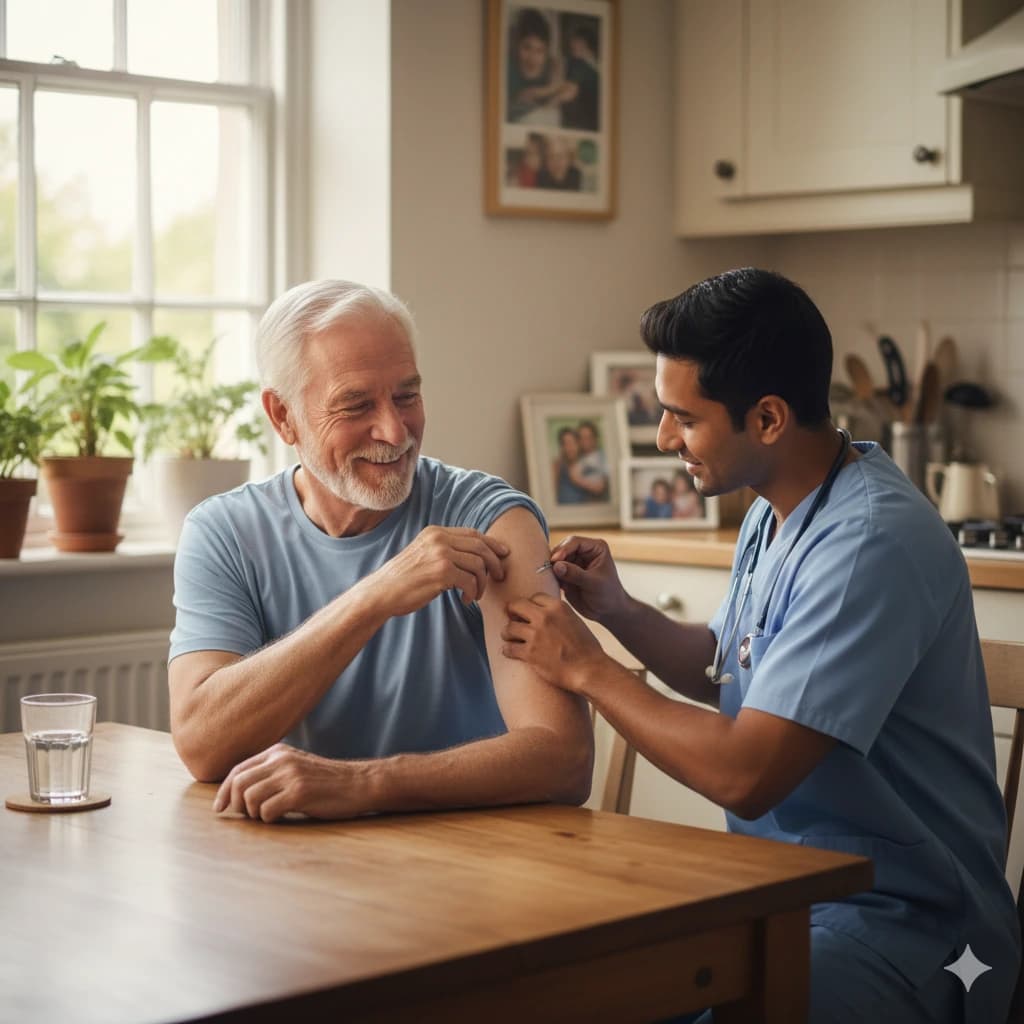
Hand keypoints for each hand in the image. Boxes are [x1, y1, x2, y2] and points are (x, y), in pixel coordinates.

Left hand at [212, 744, 374, 822]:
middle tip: (246, 817)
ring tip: (268, 816)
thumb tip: (238, 792)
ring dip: (254, 814)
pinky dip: (268, 819)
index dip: (224, 791)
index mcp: (278, 752)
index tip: (219, 808)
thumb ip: (272, 772)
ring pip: (250, 798)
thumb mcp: (296, 767)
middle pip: (239, 783)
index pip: (238, 769)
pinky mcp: (300, 793)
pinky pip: (267, 811)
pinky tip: (281, 817)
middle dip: (235, 804)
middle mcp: (282, 760)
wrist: (359, 783)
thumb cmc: (326, 782)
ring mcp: (291, 775)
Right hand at [361, 526, 508, 616]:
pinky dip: (472, 593)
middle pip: (481, 547)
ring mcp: (440, 554)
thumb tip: (476, 555)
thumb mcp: (424, 555)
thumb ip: (445, 550)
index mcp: (435, 532)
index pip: (473, 534)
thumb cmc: (404, 579)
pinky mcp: (442, 572)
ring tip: (474, 595)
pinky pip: (470, 581)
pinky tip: (465, 600)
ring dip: (481, 583)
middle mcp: (439, 538)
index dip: (492, 544)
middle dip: (494, 563)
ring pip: (479, 565)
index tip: (503, 554)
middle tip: (498, 577)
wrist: (382, 592)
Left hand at [501, 592, 608, 693]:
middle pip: (516, 606)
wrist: (589, 670)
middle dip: (512, 612)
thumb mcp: (575, 621)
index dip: (530, 605)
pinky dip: (507, 650)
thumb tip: (546, 613)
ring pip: (509, 627)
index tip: (528, 612)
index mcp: (557, 607)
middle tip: (513, 620)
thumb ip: (559, 614)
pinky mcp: (529, 653)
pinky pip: (508, 648)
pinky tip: (510, 651)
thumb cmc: (586, 648)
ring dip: (508, 633)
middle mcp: (544, 617)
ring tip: (510, 637)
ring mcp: (535, 635)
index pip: (534, 597)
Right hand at [548, 536, 629, 623]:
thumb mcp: (594, 583)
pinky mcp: (566, 574)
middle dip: (555, 558)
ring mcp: (573, 563)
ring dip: (551, 567)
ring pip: (556, 560)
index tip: (555, 560)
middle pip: (562, 549)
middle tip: (548, 569)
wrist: (607, 611)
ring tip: (548, 576)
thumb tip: (556, 565)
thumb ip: (575, 573)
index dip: (563, 549)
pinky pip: (554, 572)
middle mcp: (583, 552)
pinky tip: (550, 582)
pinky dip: (550, 576)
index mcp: (595, 548)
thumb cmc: (608, 594)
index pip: (574, 542)